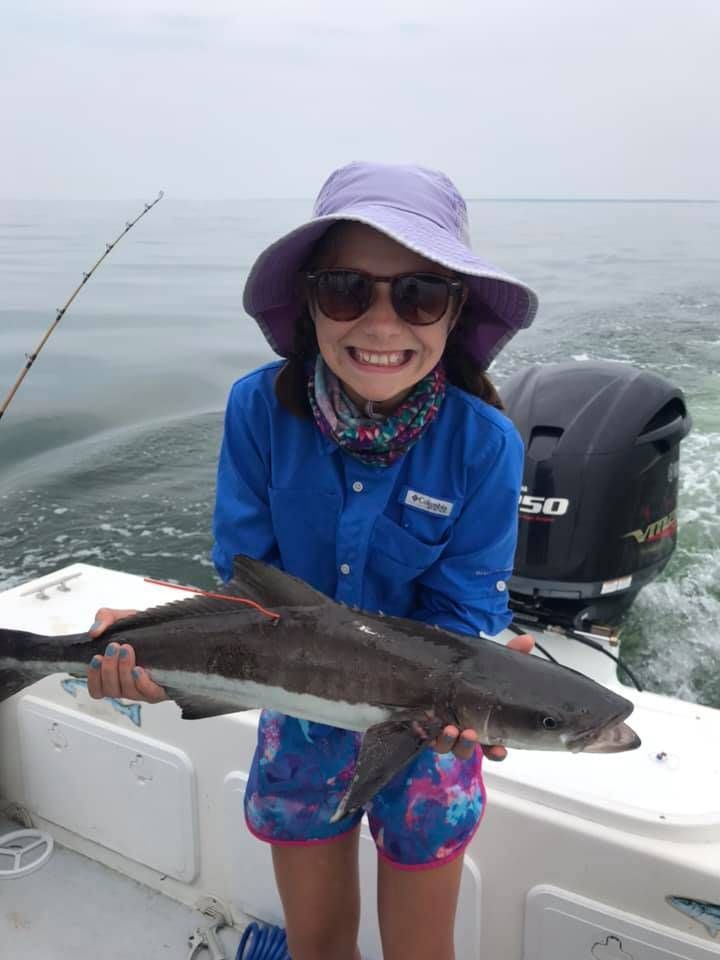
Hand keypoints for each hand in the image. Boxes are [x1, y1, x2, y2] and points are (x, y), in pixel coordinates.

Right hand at [86, 607, 167, 702]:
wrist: (171, 629)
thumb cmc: (143, 628)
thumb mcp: (121, 618)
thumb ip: (104, 618)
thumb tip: (94, 631)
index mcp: (114, 675)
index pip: (97, 689)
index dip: (93, 677)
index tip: (96, 658)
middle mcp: (126, 686)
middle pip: (110, 689)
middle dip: (109, 668)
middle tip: (114, 647)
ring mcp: (143, 690)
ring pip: (127, 691)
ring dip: (123, 670)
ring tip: (126, 649)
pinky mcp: (160, 690)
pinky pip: (148, 693)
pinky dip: (140, 682)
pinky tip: (138, 669)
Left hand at [433, 632, 534, 761]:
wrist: (441, 664)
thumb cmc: (471, 672)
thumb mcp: (492, 664)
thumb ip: (512, 654)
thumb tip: (528, 640)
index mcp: (481, 725)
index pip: (492, 748)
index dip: (496, 752)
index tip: (500, 750)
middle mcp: (461, 732)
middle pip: (465, 750)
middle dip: (468, 745)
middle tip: (470, 732)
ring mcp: (441, 731)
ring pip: (444, 746)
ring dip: (447, 741)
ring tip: (449, 727)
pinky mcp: (423, 725)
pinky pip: (422, 736)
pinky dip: (424, 732)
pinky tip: (423, 724)